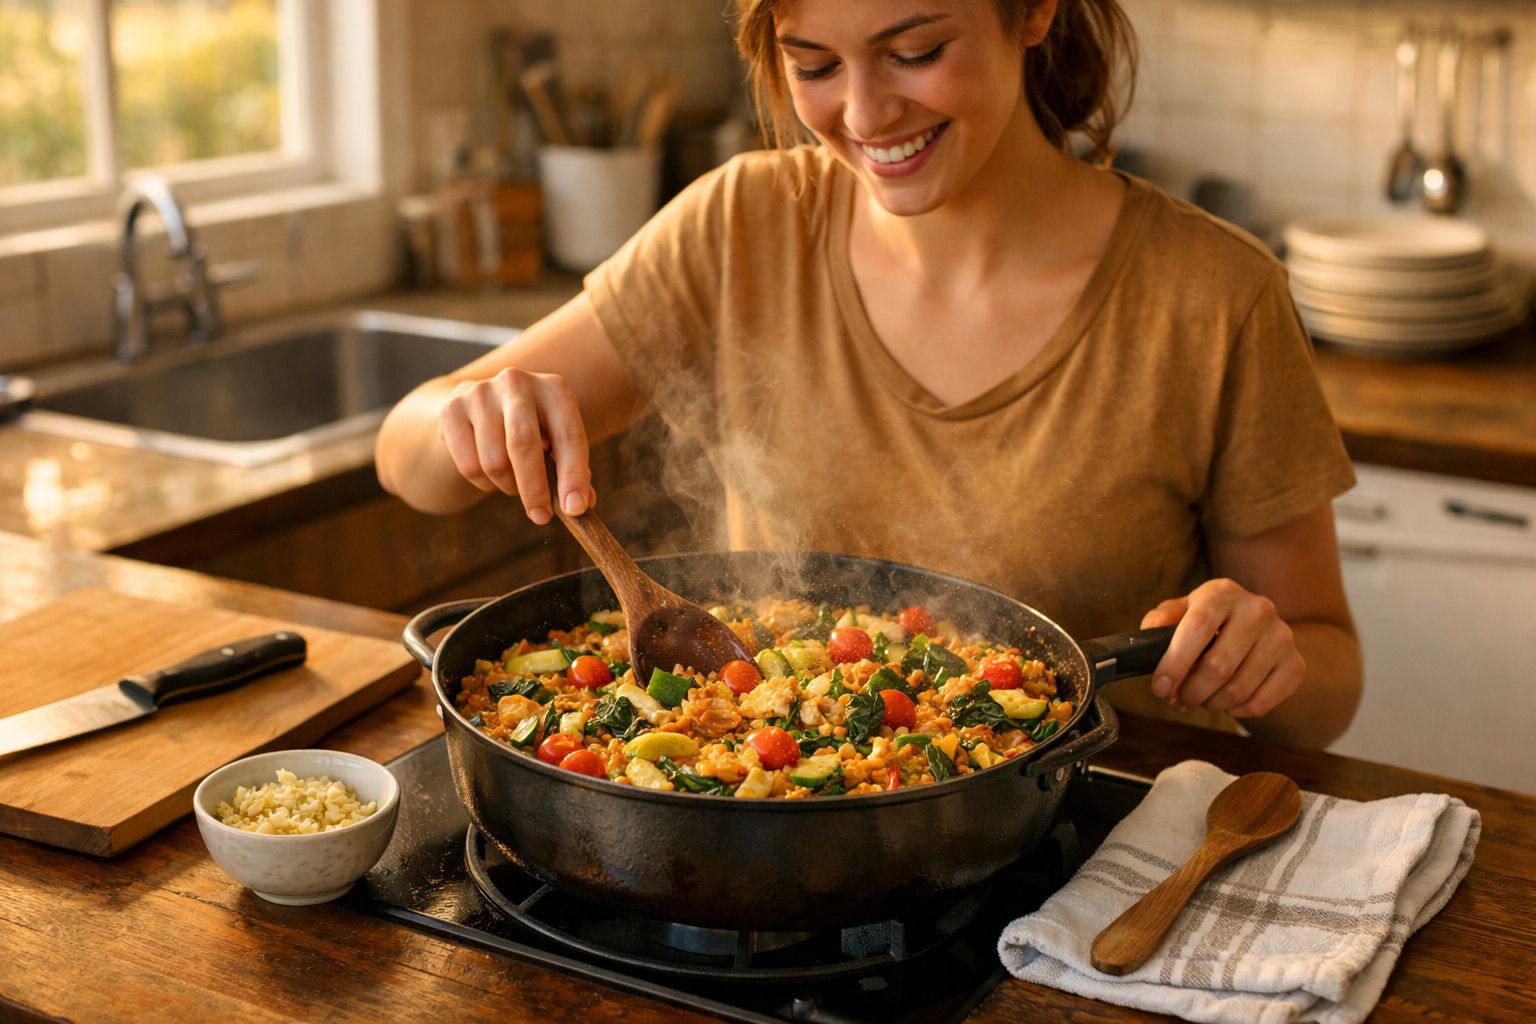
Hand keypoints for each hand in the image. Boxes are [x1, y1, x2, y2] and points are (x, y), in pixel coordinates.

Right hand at [436, 367, 596, 524]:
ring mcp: (480, 392)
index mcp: (554, 388)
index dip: (573, 475)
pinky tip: (490, 474)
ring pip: (494, 462)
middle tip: (541, 517)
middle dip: (534, 489)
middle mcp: (517, 382)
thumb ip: (572, 470)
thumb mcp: (557, 441)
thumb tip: (579, 504)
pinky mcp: (451, 409)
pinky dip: (484, 484)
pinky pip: (469, 466)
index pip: (569, 436)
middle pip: (523, 445)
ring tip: (514, 483)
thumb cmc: (532, 429)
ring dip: (508, 486)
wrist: (480, 404)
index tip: (574, 509)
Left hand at [1139, 579, 1305, 717]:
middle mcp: (1258, 609)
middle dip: (1191, 691)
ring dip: (1211, 703)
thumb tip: (1148, 641)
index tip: (1159, 688)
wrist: (1256, 624)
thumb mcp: (1181, 611)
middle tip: (1180, 698)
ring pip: (1239, 689)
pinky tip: (1227, 702)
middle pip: (1219, 666)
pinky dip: (1237, 711)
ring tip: (1201, 698)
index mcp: (1222, 593)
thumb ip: (1160, 621)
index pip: (1198, 628)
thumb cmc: (1208, 619)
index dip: (1175, 662)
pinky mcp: (1295, 664)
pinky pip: (1261, 703)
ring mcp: (1281, 637)